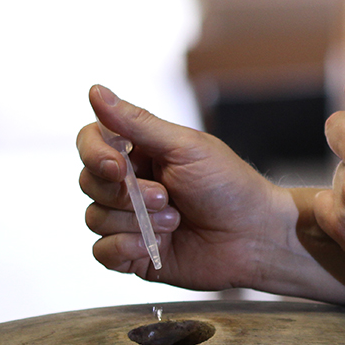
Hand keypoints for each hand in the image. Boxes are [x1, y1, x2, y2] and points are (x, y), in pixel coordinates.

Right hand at [78, 85, 292, 290]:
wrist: (256, 236)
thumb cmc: (229, 186)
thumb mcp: (185, 148)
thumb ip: (137, 123)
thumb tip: (95, 91)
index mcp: (141, 152)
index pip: (91, 143)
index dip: (94, 153)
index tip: (116, 166)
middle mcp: (131, 184)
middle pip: (88, 182)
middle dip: (124, 193)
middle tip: (166, 197)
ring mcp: (130, 220)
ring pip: (94, 217)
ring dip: (135, 221)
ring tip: (176, 221)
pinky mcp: (133, 253)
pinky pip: (102, 252)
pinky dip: (124, 247)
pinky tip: (155, 244)